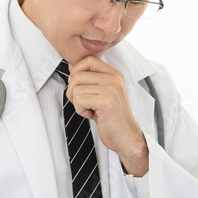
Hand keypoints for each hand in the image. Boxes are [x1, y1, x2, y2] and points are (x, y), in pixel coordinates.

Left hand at [66, 56, 148, 175]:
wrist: (126, 137)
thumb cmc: (112, 118)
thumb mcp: (101, 94)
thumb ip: (89, 80)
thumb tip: (71, 66)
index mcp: (114, 74)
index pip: (88, 60)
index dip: (76, 71)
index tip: (79, 87)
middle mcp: (114, 78)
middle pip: (78, 73)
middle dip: (72, 90)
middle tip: (82, 102)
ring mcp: (111, 88)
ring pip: (76, 88)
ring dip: (77, 103)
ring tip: (89, 110)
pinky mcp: (106, 101)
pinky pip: (79, 99)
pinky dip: (80, 110)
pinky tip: (91, 115)